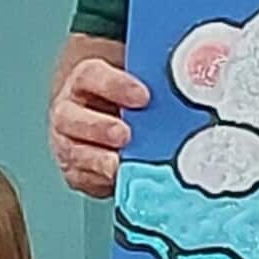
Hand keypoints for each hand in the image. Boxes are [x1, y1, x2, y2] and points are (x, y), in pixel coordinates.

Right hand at [48, 57, 149, 197]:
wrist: (102, 115)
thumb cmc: (124, 98)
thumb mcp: (137, 81)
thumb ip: (155, 81)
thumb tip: (190, 78)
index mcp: (84, 81)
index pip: (91, 76)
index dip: (115, 86)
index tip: (143, 97)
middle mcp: (69, 111)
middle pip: (70, 117)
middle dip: (99, 127)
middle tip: (126, 135)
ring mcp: (68, 143)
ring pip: (72, 152)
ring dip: (97, 160)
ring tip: (120, 165)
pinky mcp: (76, 171)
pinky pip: (82, 179)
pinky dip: (100, 182)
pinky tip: (119, 181)